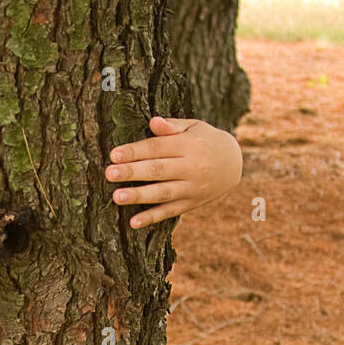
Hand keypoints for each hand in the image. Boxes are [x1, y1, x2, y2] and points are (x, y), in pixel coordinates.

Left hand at [105, 116, 242, 227]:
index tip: (114, 154)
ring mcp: (192, 188)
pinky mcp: (191, 204)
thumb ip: (172, 126)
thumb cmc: (205, 141)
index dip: (135, 151)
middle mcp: (191, 167)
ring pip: (162, 193)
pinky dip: (152, 218)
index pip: (157, 147)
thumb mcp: (194, 127)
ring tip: (116, 196)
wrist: (234, 164)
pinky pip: (170, 212)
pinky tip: (134, 222)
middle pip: (158, 170)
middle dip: (132, 172)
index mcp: (189, 145)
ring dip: (139, 196)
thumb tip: (153, 122)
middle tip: (109, 173)